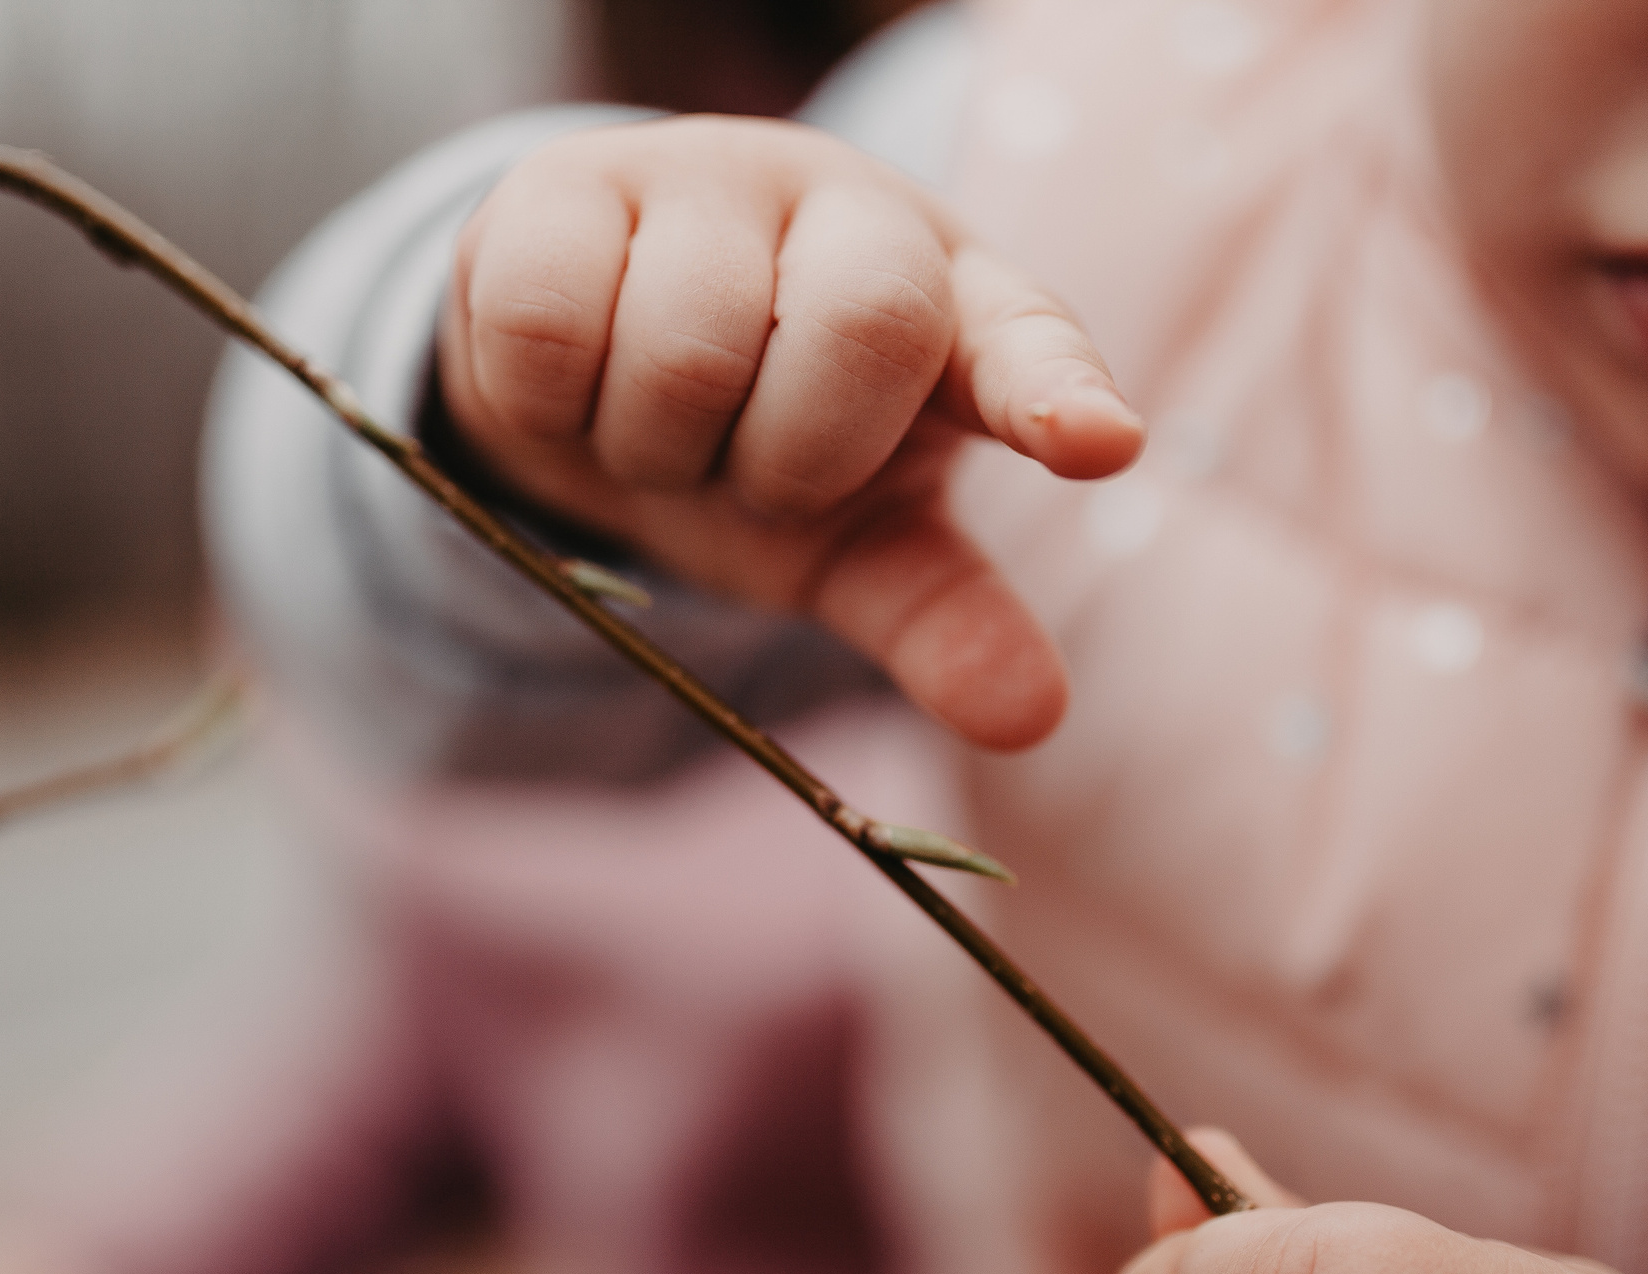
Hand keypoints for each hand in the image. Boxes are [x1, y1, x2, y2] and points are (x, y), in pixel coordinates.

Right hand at [437, 115, 1145, 750]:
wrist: (584, 386)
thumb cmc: (755, 456)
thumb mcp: (855, 546)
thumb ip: (944, 620)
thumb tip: (1032, 716)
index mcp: (956, 309)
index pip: (1030, 342)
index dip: (1056, 393)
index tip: (1097, 444)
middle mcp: (850, 216)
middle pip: (861, 331)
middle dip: (789, 458)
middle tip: (747, 467)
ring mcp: (708, 182)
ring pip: (686, 346)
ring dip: (655, 446)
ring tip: (655, 428)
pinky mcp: (564, 184)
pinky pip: (552, 324)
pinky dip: (551, 406)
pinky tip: (572, 388)